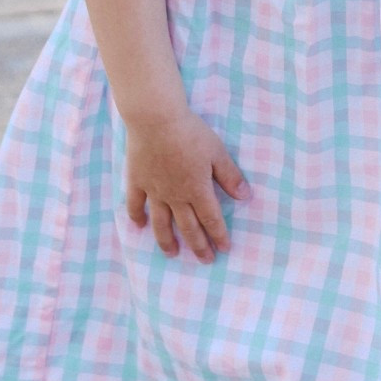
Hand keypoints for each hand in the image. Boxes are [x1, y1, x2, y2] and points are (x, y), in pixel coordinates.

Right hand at [124, 106, 250, 262]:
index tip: (224, 249)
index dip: (218, 235)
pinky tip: (138, 226)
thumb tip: (245, 197)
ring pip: (161, 223)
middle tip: (205, 260)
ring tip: (172, 254)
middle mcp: (175, 197)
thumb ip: (229, 176)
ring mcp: (154, 191)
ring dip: (167, 240)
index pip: (211, 219)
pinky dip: (136, 217)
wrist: (156, 121)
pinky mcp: (137, 181)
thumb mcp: (217, 152)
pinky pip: (135, 204)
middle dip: (198, 245)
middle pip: (188, 226)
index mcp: (197, 190)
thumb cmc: (191, 133)